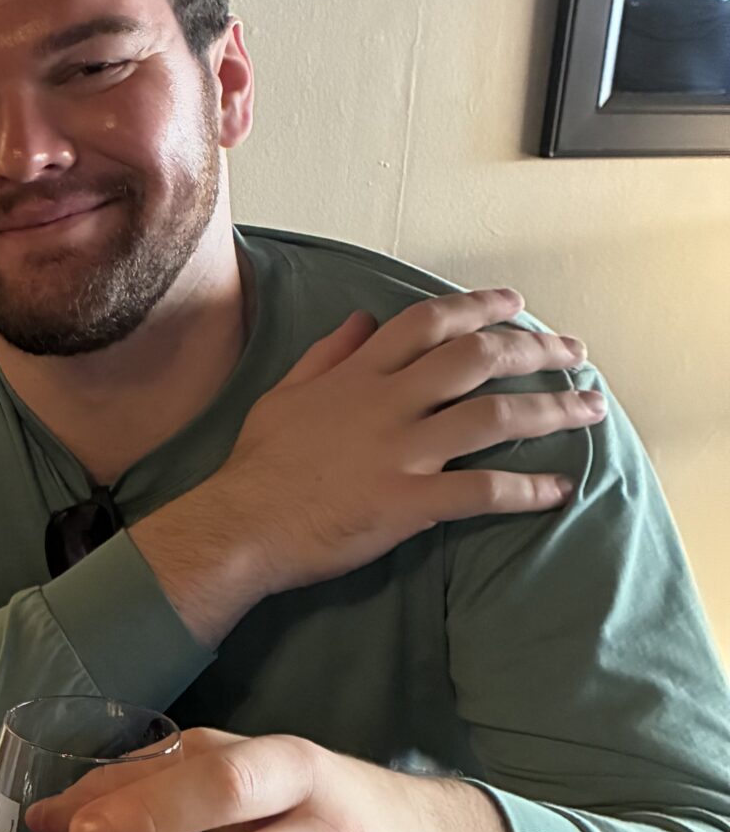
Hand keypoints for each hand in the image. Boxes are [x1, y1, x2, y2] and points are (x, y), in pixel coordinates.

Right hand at [131, 288, 599, 645]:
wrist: (240, 526)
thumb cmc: (258, 466)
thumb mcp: (285, 394)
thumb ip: (329, 354)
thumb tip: (363, 319)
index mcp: (358, 375)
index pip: (429, 323)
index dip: (478, 307)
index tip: (516, 304)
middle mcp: (387, 403)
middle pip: (477, 358)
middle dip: (535, 349)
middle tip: (573, 352)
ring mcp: (401, 453)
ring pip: (494, 417)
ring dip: (552, 410)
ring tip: (591, 409)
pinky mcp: (408, 503)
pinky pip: (482, 491)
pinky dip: (527, 490)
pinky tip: (558, 490)